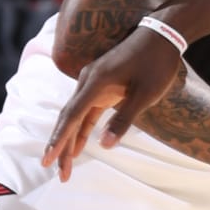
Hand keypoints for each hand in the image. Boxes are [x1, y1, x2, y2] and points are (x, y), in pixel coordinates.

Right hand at [44, 26, 184, 176]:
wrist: (161, 36)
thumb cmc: (156, 64)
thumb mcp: (145, 94)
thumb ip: (124, 119)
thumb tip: (105, 145)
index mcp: (95, 82)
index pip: (71, 116)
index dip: (59, 139)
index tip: (48, 159)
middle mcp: (87, 82)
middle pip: (68, 118)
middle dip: (62, 147)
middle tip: (59, 174)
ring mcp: (93, 84)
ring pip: (75, 117)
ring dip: (70, 141)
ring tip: (65, 167)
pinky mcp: (101, 87)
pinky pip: (86, 112)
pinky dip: (82, 130)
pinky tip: (78, 148)